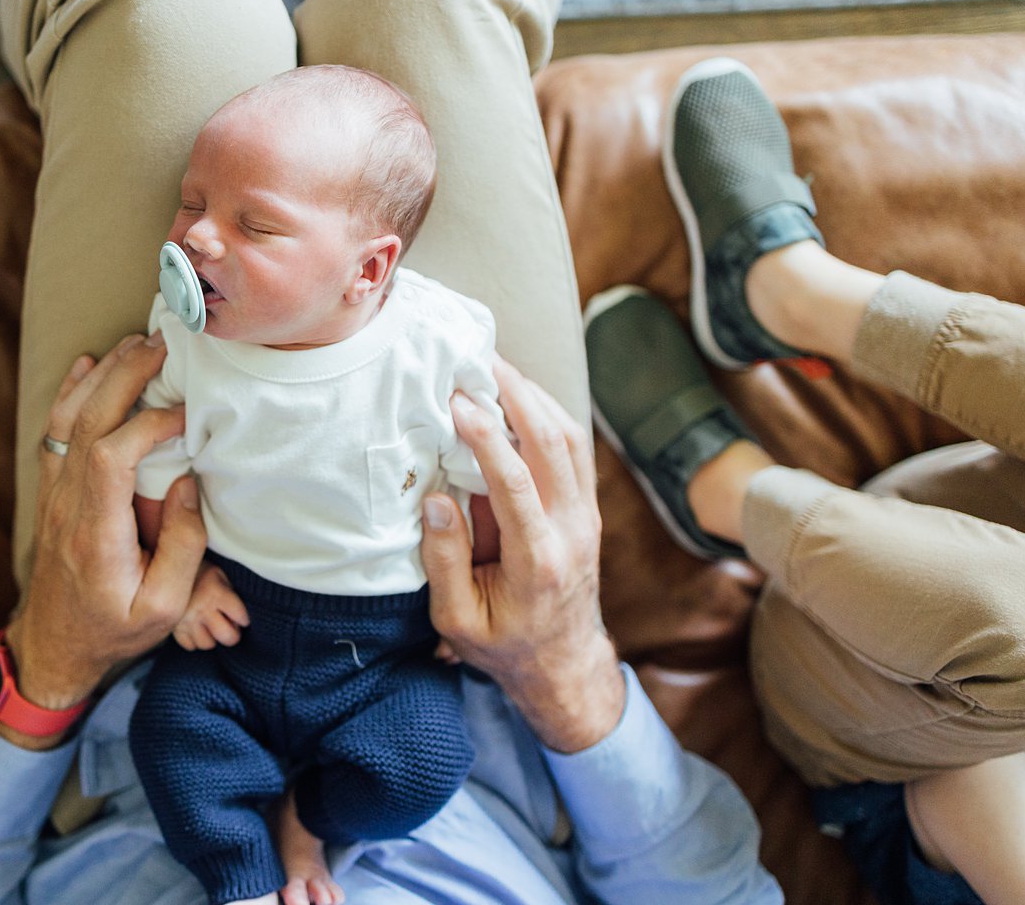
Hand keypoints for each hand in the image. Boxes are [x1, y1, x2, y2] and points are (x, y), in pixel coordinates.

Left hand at [0, 333, 207, 748]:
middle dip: (125, 375)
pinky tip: (90, 363)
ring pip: (68, 419)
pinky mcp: (53, 493)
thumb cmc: (113, 630)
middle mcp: (68, 506)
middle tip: (163, 344)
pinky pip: (56, 431)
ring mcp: (55, 496)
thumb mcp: (164, 609)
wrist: (54, 647)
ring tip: (136, 343)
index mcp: (97, 534)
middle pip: (88, 422)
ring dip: (102, 375)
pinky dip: (71, 391)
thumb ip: (183, 547)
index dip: (148, 423)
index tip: (186, 414)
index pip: (112, 456)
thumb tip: (191, 483)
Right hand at [173, 564, 249, 649]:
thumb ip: (229, 593)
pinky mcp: (173, 628)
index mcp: (216, 593)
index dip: (243, 619)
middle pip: (227, 637)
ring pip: (207, 644)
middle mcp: (202, 609)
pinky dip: (195, 641)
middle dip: (232, 634)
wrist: (168, 569)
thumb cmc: (198, 571)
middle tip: (230, 628)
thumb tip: (238, 616)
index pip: (240, 617)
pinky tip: (196, 629)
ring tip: (210, 627)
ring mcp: (186, 621)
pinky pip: (189, 646)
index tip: (241, 618)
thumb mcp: (218, 574)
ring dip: (212, 638)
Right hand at [422, 358, 624, 752]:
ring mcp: (587, 517)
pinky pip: (575, 450)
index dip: (486, 437)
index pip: (516, 483)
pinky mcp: (587, 509)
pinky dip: (549, 415)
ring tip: (498, 368)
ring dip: (536, 397)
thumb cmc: (503, 645)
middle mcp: (572, 530)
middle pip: (554, 444)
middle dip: (517, 395)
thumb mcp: (458, 620)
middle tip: (481, 360)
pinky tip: (520, 397)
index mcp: (538, 560)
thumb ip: (445, 562)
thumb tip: (436, 500)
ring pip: (571, 439)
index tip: (458, 403)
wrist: (563, 665)